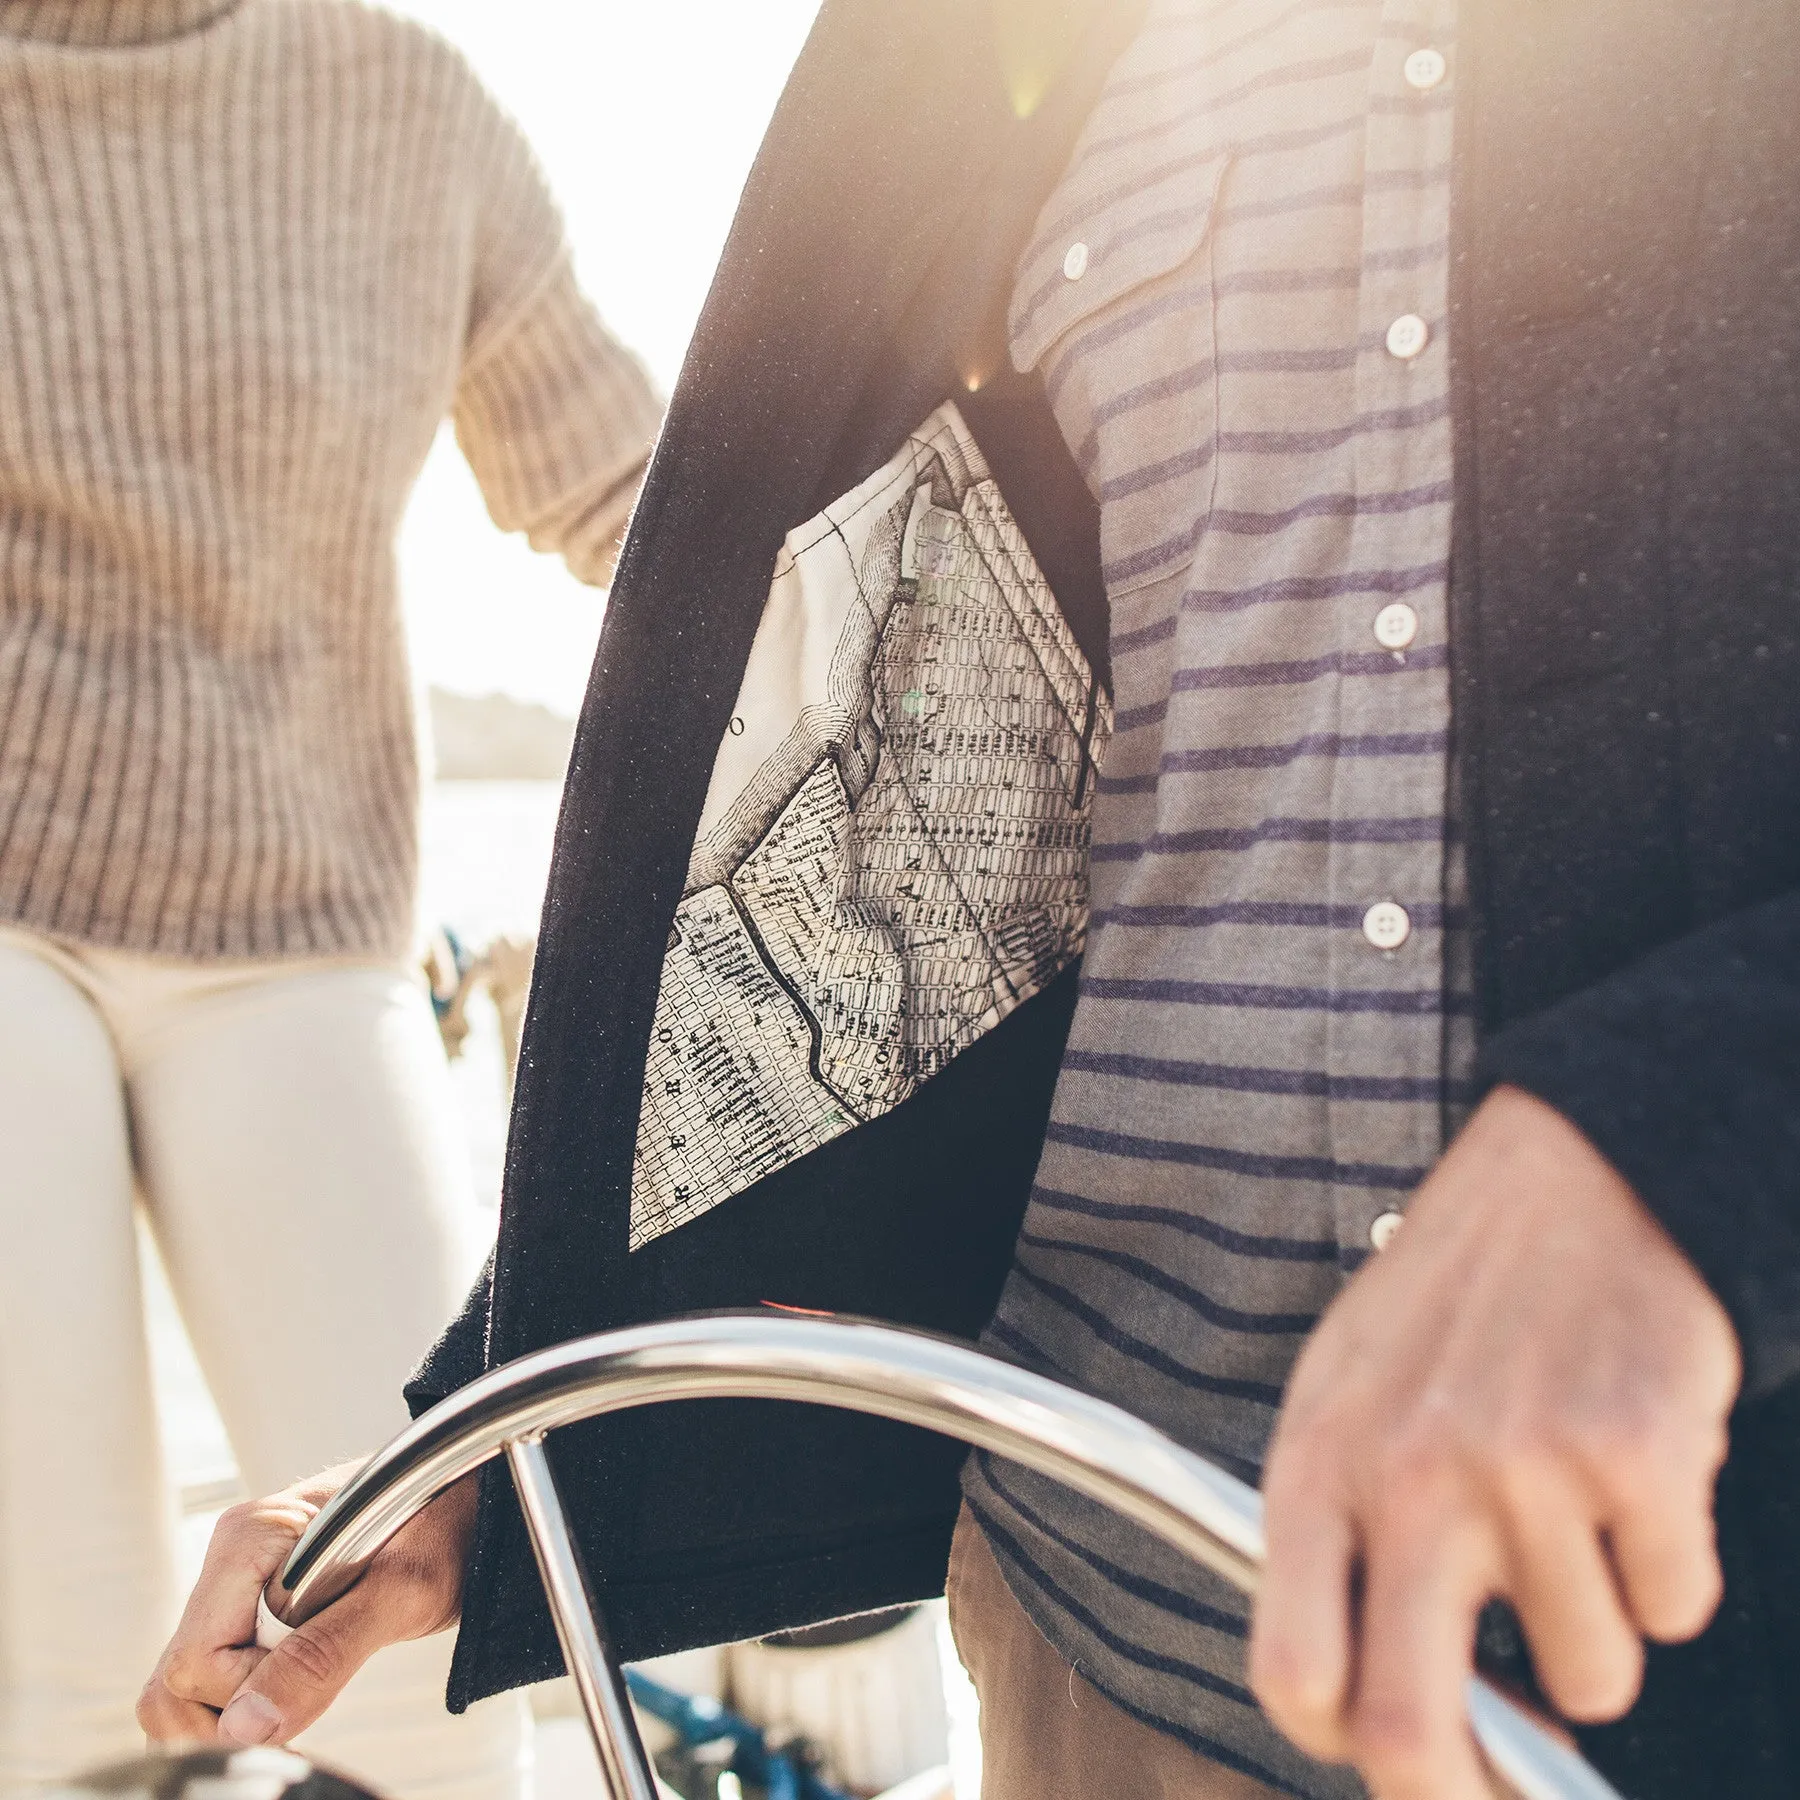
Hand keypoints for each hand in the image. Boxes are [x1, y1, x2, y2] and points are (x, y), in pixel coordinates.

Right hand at [138, 1467, 475, 1746]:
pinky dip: (238, 1708)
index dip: (251, 1693)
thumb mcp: (403, 1592)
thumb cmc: (448, 1523)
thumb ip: (326, 1653)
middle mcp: (230, 1558)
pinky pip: (206, 1683)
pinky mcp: (245, 1612)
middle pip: (174, 1680)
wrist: (470, 1500)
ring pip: (178, 1689)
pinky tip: (288, 1695)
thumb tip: (246, 1724)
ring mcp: (233, 1586)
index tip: (313, 1682)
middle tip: (300, 1705)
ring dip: (229, 1717)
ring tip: (296, 1702)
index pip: (197, 1661)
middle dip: (229, 1717)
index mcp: (253, 1537)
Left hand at [1249, 1086, 1740, 1799]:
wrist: (1568, 1182)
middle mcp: (1408, 1476)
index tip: (1391, 1736)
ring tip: (1575, 1517)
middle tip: (1516, 1764)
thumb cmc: (1446, 1304)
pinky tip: (1632, 1477)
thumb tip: (1378, 1707)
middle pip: (1411, 1738)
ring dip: (1598, 1627)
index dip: (1344, 1740)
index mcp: (1316, 1463)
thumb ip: (1343, 1540)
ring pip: (1591, 1679)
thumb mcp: (1345, 1400)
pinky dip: (1667, 1567)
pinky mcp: (1637, 1459)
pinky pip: (1676, 1607)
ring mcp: (1523, 1471)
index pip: (1291, 1673)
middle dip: (1472, 1786)